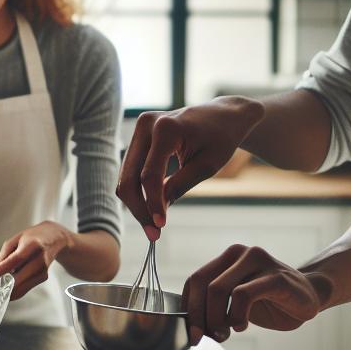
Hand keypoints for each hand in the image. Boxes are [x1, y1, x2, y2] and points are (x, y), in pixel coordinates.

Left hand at [0, 222, 72, 299]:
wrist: (54, 238)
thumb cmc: (31, 238)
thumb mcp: (14, 241)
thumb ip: (3, 257)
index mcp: (32, 245)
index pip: (16, 259)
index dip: (1, 269)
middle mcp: (40, 259)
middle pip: (19, 278)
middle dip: (2, 285)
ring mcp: (43, 270)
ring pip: (22, 288)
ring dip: (7, 290)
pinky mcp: (43, 278)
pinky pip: (25, 289)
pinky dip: (15, 289)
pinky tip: (9, 283)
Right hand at [118, 98, 264, 239]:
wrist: (224, 116)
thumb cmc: (221, 139)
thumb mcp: (207, 166)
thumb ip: (179, 187)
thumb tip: (156, 212)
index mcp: (166, 128)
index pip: (150, 175)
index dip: (153, 204)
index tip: (160, 227)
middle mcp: (146, 124)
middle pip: (130, 177)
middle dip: (139, 208)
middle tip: (153, 234)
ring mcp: (139, 127)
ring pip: (127, 176)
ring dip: (137, 203)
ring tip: (153, 225)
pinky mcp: (139, 135)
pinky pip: (132, 169)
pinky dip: (139, 191)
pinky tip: (152, 208)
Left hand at [182, 244, 328, 344]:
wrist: (309, 296)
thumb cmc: (269, 301)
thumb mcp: (236, 302)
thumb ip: (215, 307)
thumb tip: (192, 328)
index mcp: (227, 258)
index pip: (195, 281)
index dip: (188, 308)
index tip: (192, 333)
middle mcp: (240, 253)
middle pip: (202, 284)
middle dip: (199, 316)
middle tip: (205, 337)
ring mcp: (258, 261)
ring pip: (218, 289)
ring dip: (216, 319)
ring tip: (226, 333)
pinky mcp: (276, 276)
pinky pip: (243, 296)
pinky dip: (236, 316)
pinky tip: (241, 326)